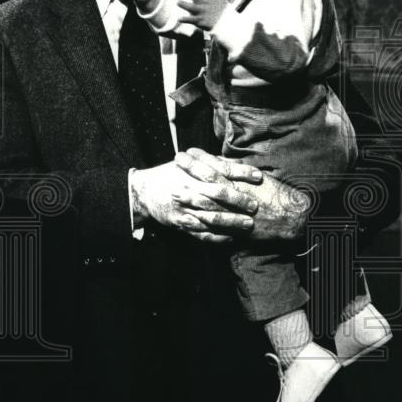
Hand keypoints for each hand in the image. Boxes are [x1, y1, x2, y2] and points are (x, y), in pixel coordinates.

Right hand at [129, 156, 260, 243]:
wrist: (143, 192)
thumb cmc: (170, 174)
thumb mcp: (189, 163)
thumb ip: (213, 162)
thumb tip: (238, 163)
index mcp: (192, 172)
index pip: (221, 170)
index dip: (241, 173)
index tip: (259, 176)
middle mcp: (189, 190)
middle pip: (218, 195)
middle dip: (238, 201)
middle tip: (255, 206)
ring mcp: (184, 209)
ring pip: (211, 216)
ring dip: (231, 222)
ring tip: (248, 225)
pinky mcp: (180, 224)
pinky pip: (200, 233)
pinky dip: (216, 237)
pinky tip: (230, 239)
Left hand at [178, 0, 228, 29]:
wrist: (227, 23)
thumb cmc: (222, 9)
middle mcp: (204, 3)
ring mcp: (202, 12)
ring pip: (192, 8)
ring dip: (185, 5)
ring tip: (178, 2)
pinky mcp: (201, 21)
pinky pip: (192, 20)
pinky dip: (186, 19)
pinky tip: (179, 19)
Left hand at [181, 149, 310, 244]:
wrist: (293, 217)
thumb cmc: (279, 196)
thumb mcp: (262, 178)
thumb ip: (242, 173)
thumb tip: (226, 163)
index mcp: (242, 181)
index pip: (217, 166)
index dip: (200, 159)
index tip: (187, 151)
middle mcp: (236, 195)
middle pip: (207, 182)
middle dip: (189, 173)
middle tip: (173, 164)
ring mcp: (234, 213)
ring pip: (207, 205)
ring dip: (189, 198)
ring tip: (173, 193)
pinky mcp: (235, 230)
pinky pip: (213, 228)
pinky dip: (198, 225)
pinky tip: (185, 222)